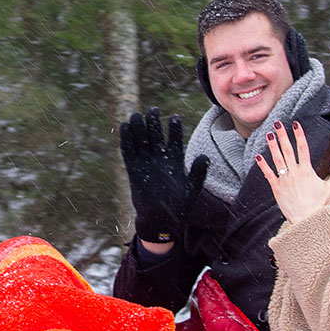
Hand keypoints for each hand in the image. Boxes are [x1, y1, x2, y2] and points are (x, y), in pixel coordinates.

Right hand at [120, 107, 208, 243]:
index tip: (174, 118)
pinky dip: (126, 140)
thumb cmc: (178, 206)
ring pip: (141, 141)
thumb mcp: (191, 189)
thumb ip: (198, 173)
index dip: (174, 129)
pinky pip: (129, 152)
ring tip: (138, 115)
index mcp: (174, 161)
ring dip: (139, 128)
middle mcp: (159, 159)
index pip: (174, 141)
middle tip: (153, 110)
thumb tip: (205, 157)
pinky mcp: (133, 170)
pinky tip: (125, 126)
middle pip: (155, 136)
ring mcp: (145, 163)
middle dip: (154, 123)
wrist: (161, 220)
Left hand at [256, 120, 329, 223]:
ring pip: (277, 160)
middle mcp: (294, 173)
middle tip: (278, 123)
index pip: (303, 148)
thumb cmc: (321, 206)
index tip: (296, 124)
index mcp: (307, 171)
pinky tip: (258, 156)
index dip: (299, 135)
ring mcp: (284, 181)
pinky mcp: (277, 189)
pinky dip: (263, 165)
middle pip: (287, 150)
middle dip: (282, 136)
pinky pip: (269, 175)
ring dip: (272, 146)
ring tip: (269, 134)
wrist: (308, 222)